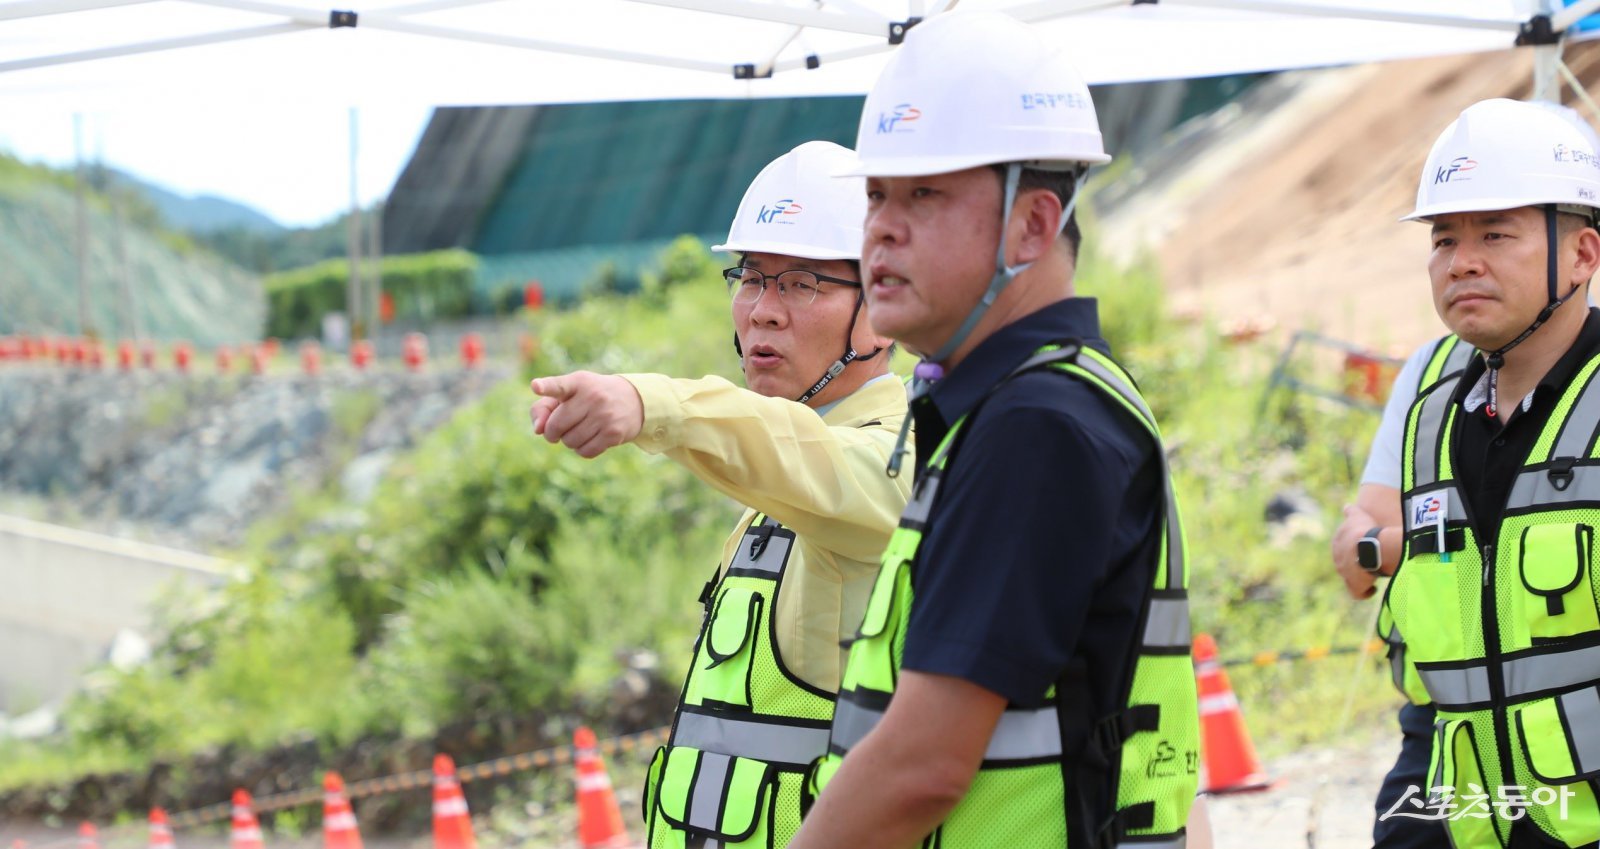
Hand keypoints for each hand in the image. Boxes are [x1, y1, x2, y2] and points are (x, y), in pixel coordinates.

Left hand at [529, 371, 644, 458]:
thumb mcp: (569, 393)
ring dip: (568, 441)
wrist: (633, 400)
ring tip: (579, 431)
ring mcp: (605, 415)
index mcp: (578, 382)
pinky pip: (584, 452)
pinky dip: (581, 450)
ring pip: (569, 441)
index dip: (546, 386)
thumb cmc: (590, 397)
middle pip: (556, 425)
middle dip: (552, 433)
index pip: (559, 385)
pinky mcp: (614, 433)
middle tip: (557, 430)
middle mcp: (592, 397)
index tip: (535, 386)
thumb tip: (537, 430)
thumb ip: (544, 408)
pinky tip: (589, 439)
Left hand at [1331, 504, 1378, 599]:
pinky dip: (1365, 592)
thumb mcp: (1357, 516)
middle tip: (1372, 561)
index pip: (1343, 548)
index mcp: (1337, 544)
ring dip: (1362, 577)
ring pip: (1352, 578)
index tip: (1365, 548)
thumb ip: (1351, 512)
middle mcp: (1338, 561)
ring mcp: (1345, 574)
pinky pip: (1358, 593)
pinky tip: (1373, 589)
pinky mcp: (1354, 586)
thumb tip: (1346, 506)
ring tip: (1374, 574)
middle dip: (1357, 564)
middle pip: (1347, 564)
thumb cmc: (1364, 530)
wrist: (1368, 548)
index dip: (1354, 549)